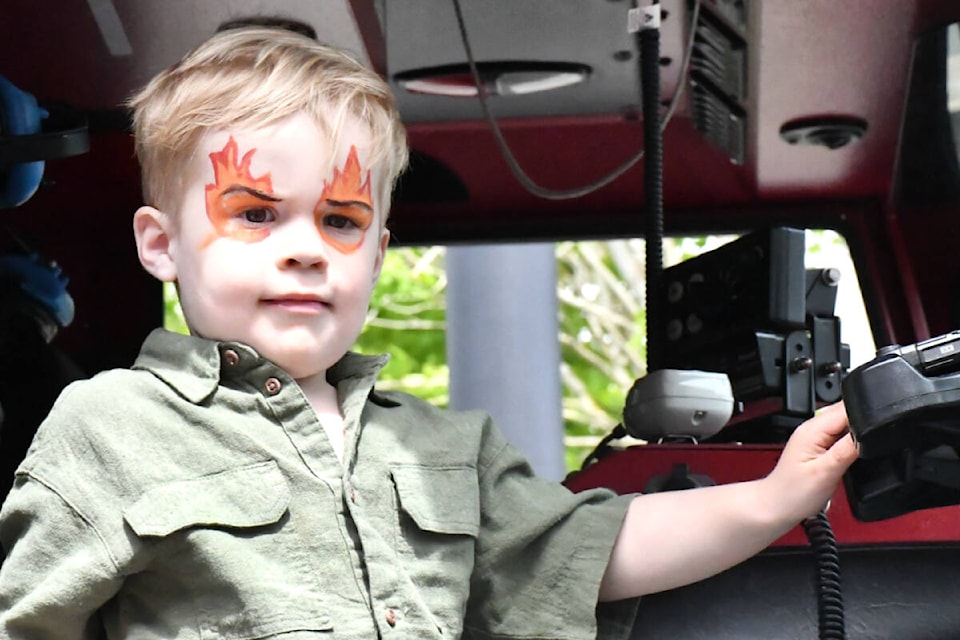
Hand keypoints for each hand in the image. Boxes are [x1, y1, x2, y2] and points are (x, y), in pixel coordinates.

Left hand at [764, 401, 857, 521]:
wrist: (777, 507)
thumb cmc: (793, 493)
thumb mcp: (826, 472)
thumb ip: (847, 449)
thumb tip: (867, 431)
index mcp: (812, 428)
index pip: (845, 408)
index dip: (865, 416)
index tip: (875, 432)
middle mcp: (813, 428)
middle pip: (848, 413)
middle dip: (864, 426)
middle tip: (864, 449)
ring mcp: (816, 437)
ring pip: (847, 425)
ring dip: (858, 436)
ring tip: (854, 457)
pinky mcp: (820, 447)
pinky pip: (842, 437)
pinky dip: (852, 444)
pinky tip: (851, 457)